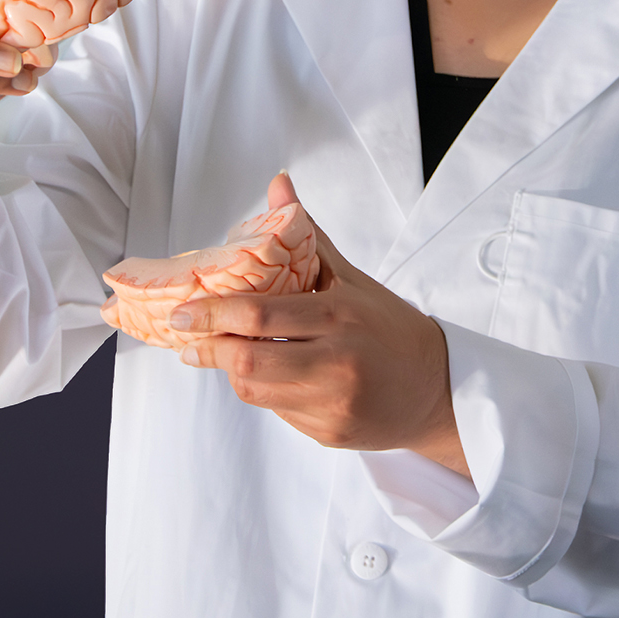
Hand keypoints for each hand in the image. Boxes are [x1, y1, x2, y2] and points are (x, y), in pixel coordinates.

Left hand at [171, 175, 466, 475]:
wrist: (437, 388)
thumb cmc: (389, 328)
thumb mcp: (352, 278)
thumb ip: (309, 237)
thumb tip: (279, 185)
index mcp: (339, 316)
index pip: (259, 316)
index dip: (212, 315)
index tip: (181, 311)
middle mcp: (337, 362)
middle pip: (248, 361)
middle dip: (209, 349)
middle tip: (187, 338)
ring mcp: (334, 403)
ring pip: (256, 391)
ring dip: (231, 371)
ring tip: (219, 352)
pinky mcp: (331, 432)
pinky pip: (277, 411)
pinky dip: (264, 391)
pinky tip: (267, 374)